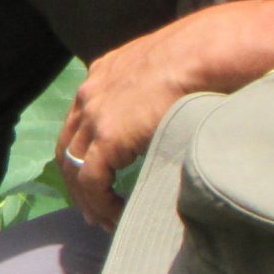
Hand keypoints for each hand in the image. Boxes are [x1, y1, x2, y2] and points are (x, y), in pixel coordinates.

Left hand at [58, 9, 230, 229]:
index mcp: (103, 75)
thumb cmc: (202, 57)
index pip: (80, 121)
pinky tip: (114, 216)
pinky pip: (92, 180)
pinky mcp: (107, 136)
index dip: (84, 151)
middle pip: (70, 146)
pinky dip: (99, 202)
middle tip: (91, 209)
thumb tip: (171, 108)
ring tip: (103, 220)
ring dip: (87, 198)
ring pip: (76, 167)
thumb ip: (156, 89)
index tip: (96, 175)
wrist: (204, 53)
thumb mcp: (166, 67)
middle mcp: (90, 93)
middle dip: (77, 181)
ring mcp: (94, 115)